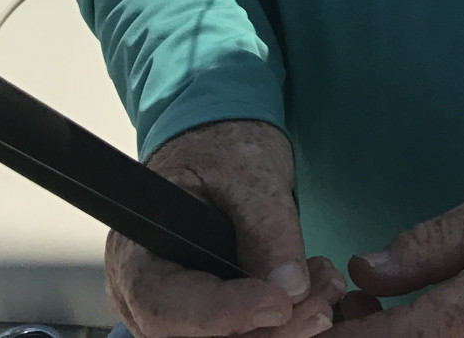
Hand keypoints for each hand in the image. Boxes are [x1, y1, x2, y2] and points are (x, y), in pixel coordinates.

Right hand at [106, 119, 345, 337]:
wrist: (222, 145)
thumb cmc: (221, 148)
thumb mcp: (249, 171)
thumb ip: (267, 226)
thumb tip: (291, 288)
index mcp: (136, 254)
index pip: (166, 306)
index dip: (223, 315)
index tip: (281, 303)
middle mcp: (145, 299)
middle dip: (265, 329)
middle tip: (323, 298)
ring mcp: (176, 315)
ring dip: (281, 329)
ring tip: (327, 289)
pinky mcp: (208, 320)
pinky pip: (242, 335)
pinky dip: (282, 324)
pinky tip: (315, 295)